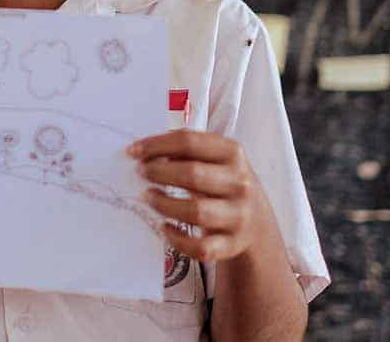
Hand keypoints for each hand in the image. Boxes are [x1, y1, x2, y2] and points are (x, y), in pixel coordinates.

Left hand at [129, 130, 270, 263]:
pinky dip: (177, 239)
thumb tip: (146, 150)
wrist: (257, 224)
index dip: (157, 145)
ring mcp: (238, 216)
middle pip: (192, 174)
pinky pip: (200, 247)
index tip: (133, 151)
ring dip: (164, 204)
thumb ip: (187, 151)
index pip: (190, 142)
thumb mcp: (216, 160)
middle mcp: (240, 184)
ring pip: (195, 211)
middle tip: (141, 173)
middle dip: (159, 172)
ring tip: (148, 197)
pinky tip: (164, 228)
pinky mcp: (231, 245)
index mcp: (233, 154)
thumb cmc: (224, 185)